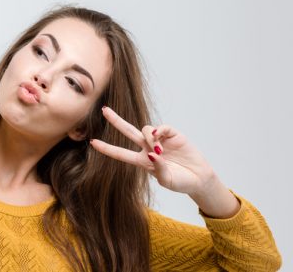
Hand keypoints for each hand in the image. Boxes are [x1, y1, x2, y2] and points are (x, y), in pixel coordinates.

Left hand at [89, 106, 216, 195]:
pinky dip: (161, 130)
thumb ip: (158, 169)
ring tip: (158, 150)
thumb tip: (153, 153)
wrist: (199, 178)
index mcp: (142, 161)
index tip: (92, 143)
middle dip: (116, 121)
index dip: (107, 148)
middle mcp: (148, 148)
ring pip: (146, 129)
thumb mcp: (167, 180)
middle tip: (105, 110)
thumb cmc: (181, 182)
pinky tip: (162, 137)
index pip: (121, 153)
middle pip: (128, 132)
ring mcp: (160, 140)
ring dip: (149, 136)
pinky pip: (163, 127)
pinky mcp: (173, 135)